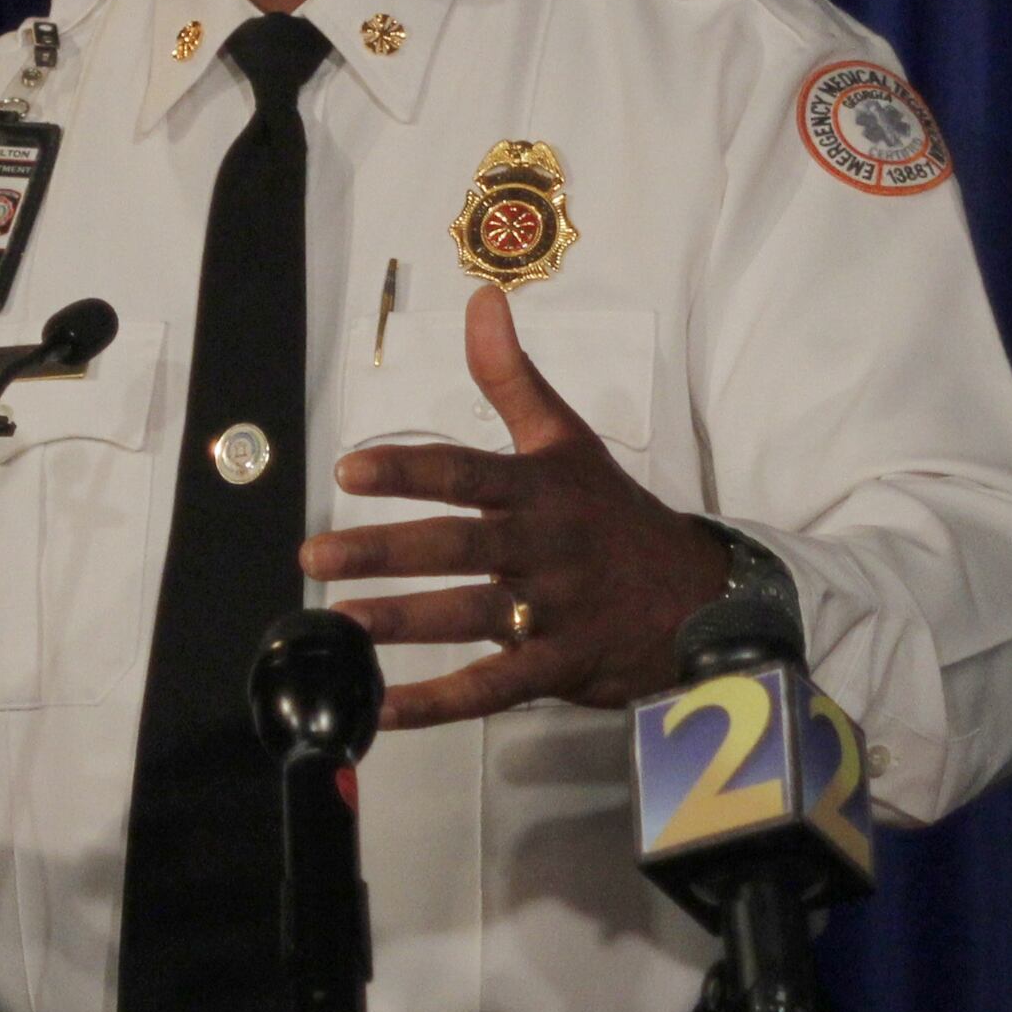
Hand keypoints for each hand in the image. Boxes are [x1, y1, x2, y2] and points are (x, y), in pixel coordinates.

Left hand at [299, 284, 728, 729]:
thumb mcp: (568, 439)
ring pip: (469, 616)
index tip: (348, 471)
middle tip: (315, 557)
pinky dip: (438, 703)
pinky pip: (492, 688)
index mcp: (540, 489)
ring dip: (401, 623)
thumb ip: (512, 377)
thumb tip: (483, 301)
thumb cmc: (614, 513)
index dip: (408, 471)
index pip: (467, 473)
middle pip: (456, 547)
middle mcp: (543, 547)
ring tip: (340, 625)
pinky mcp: (557, 666)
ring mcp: (552, 610)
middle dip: (382, 552)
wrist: (697, 593)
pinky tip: (385, 710)